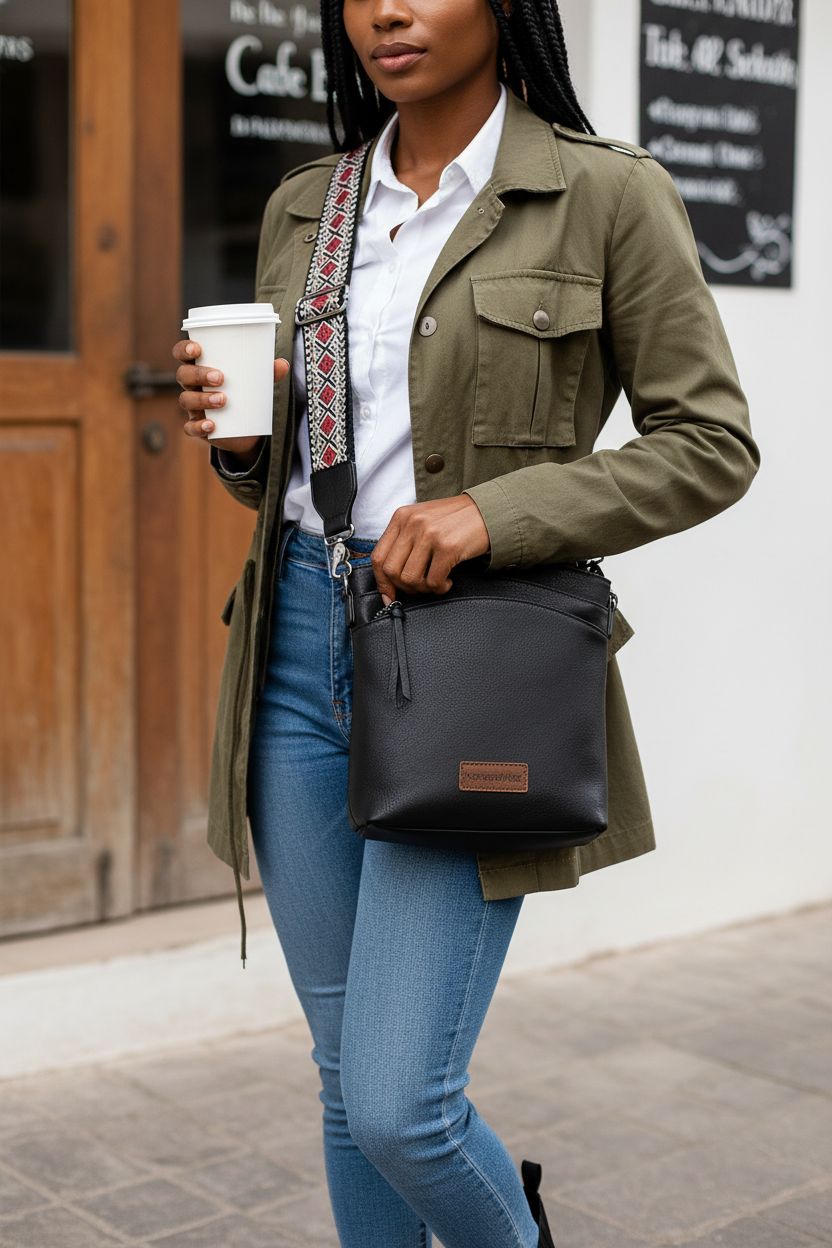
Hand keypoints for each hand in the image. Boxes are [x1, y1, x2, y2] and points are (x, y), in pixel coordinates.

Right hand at [172, 337, 289, 455]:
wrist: (245, 428)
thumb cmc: (245, 393)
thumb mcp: (256, 382)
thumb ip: (268, 373)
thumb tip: (283, 364)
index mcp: (201, 367)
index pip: (183, 354)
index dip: (184, 349)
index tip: (197, 349)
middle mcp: (192, 386)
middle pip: (184, 375)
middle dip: (199, 374)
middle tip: (220, 378)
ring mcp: (193, 407)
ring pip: (186, 399)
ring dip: (202, 399)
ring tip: (223, 400)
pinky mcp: (198, 427)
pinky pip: (190, 427)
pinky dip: (199, 426)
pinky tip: (211, 425)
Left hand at [371, 496, 490, 602]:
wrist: (489, 511)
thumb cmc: (456, 520)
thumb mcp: (423, 521)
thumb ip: (405, 542)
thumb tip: (390, 578)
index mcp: (402, 517)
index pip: (378, 556)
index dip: (382, 582)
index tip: (389, 595)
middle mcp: (412, 523)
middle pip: (392, 571)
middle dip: (405, 587)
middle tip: (420, 587)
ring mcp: (429, 534)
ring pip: (410, 578)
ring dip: (424, 588)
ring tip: (436, 582)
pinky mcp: (448, 547)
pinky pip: (433, 581)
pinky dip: (440, 588)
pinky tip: (448, 580)